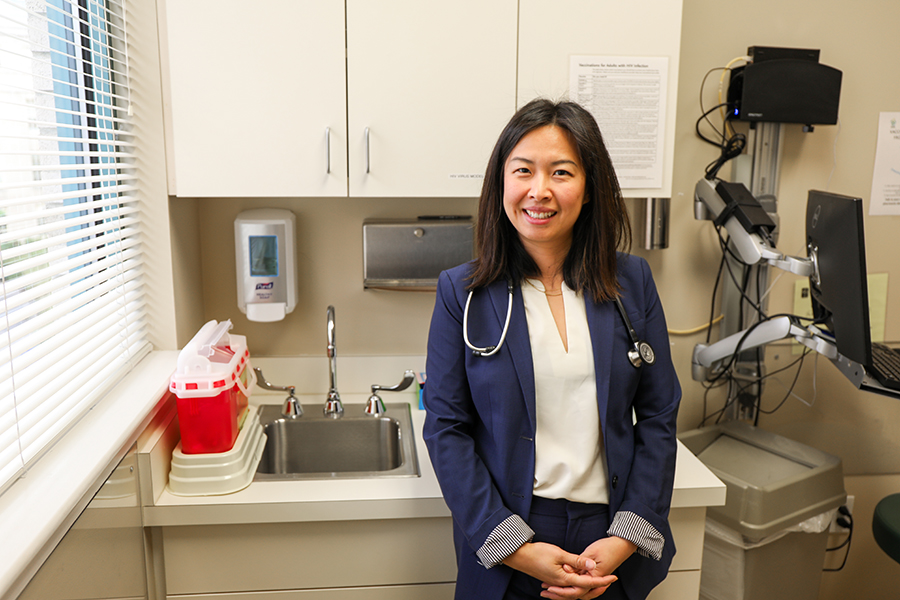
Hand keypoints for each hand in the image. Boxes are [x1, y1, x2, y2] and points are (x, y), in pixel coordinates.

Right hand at [502, 542, 617, 598]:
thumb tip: (592, 566)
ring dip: (588, 586)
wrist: (520, 556)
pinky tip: (579, 579)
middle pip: (583, 589)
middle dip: (597, 586)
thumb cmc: (538, 553)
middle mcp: (561, 584)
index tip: (613, 577)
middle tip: (610, 581)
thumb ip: (577, 561)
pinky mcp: (552, 579)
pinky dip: (576, 584)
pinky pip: (568, 586)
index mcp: (564, 580)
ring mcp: (556, 583)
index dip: (602, 580)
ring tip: (599, 582)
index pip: (587, 583)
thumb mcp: (560, 554)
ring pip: (575, 588)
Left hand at [543, 536, 636, 598]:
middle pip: (577, 592)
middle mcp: (595, 580)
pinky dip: (572, 583)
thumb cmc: (608, 547)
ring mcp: (595, 578)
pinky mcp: (594, 574)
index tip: (550, 588)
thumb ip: (578, 562)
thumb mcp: (591, 552)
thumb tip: (566, 568)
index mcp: (595, 577)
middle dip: (562, 594)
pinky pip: (581, 582)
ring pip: (579, 588)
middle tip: (548, 592)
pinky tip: (563, 580)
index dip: (563, 590)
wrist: (622, 544)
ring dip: (565, 590)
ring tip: (550, 589)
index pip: (577, 589)